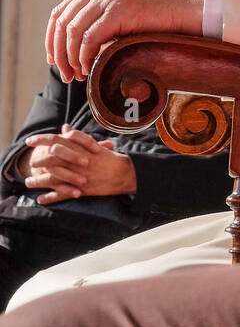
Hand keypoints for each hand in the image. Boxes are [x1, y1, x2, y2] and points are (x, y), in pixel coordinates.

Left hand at [18, 124, 136, 203]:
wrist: (124, 173)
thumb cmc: (109, 159)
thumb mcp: (92, 145)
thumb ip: (76, 137)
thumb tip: (64, 127)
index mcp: (79, 148)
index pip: (55, 140)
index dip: (40, 139)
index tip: (29, 141)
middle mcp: (76, 160)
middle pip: (50, 159)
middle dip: (38, 161)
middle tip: (31, 164)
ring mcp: (77, 175)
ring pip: (53, 178)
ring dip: (39, 181)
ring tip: (28, 182)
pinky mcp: (80, 189)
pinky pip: (62, 195)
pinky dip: (50, 198)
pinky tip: (40, 199)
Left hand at [46, 0, 204, 81]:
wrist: (182, 10)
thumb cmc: (154, 18)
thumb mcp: (119, 13)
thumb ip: (97, 21)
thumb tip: (71, 50)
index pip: (60, 12)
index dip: (52, 39)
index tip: (53, 60)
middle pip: (62, 22)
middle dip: (59, 53)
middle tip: (66, 75)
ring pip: (73, 31)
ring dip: (71, 58)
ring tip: (79, 75)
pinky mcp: (118, 9)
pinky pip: (90, 37)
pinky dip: (85, 56)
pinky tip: (90, 68)